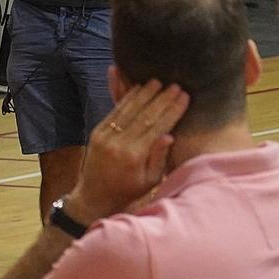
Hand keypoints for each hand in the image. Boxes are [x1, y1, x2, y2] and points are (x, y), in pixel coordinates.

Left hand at [69, 79, 189, 222]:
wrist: (94, 197)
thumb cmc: (128, 191)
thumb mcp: (150, 181)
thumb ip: (159, 157)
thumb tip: (169, 134)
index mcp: (134, 156)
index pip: (157, 127)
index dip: (172, 110)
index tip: (184, 97)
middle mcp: (119, 143)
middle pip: (144, 114)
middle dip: (162, 98)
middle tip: (176, 85)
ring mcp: (106, 136)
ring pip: (129, 109)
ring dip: (145, 93)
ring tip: (159, 81)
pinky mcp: (97, 132)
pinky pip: (115, 111)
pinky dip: (127, 97)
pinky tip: (137, 87)